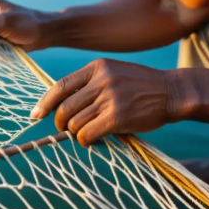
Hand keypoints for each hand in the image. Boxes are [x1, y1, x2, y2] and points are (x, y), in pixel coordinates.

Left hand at [30, 59, 188, 146]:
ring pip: (74, 122)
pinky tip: (91, 141)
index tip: (35, 115)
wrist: (172, 92)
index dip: (44, 103)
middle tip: (64, 129)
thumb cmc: (142, 86)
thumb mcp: (114, 73)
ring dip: (75, 133)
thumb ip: (91, 84)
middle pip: (64, 107)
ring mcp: (109, 98)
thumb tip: (62, 105)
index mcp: (97, 67)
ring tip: (85, 134)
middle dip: (59, 123)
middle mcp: (101, 81)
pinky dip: (84, 141)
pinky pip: (87, 133)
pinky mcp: (117, 117)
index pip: (60, 86)